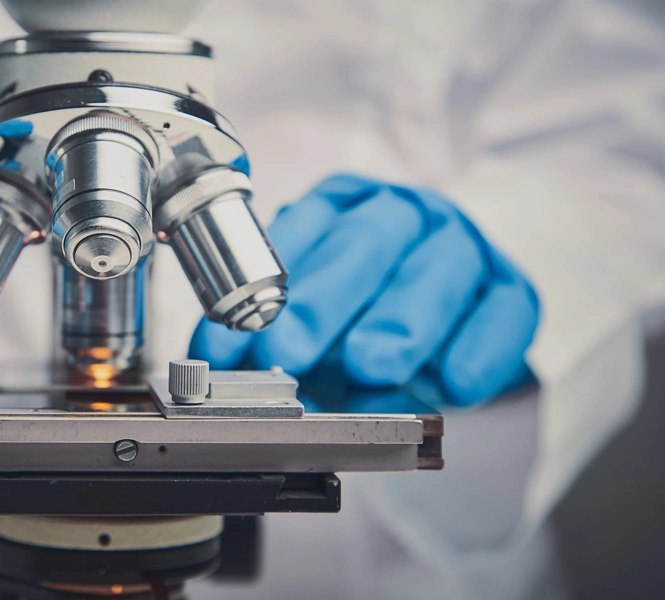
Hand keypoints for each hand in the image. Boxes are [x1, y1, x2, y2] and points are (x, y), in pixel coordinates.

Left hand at [190, 173, 538, 405]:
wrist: (442, 331)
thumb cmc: (359, 319)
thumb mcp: (310, 325)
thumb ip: (275, 339)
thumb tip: (236, 373)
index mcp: (340, 208)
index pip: (297, 234)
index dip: (261, 289)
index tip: (233, 338)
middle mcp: (400, 214)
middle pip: (366, 242)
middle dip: (321, 301)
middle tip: (289, 349)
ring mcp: (461, 244)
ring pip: (439, 267)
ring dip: (400, 320)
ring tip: (369, 365)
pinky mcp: (511, 290)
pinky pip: (504, 312)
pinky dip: (479, 350)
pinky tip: (453, 384)